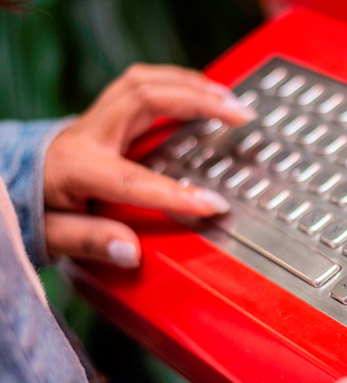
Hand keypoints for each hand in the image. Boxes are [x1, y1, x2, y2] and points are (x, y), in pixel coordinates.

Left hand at [44, 63, 254, 267]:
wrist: (12, 181)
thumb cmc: (31, 209)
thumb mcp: (53, 235)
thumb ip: (90, 241)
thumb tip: (131, 251)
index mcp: (75, 166)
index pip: (133, 180)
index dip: (176, 193)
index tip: (213, 205)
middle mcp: (87, 133)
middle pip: (145, 97)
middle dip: (198, 101)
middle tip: (239, 115)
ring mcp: (95, 117)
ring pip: (145, 81)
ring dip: (191, 85)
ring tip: (228, 99)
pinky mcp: (105, 114)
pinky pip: (143, 84)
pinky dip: (177, 85)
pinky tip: (202, 95)